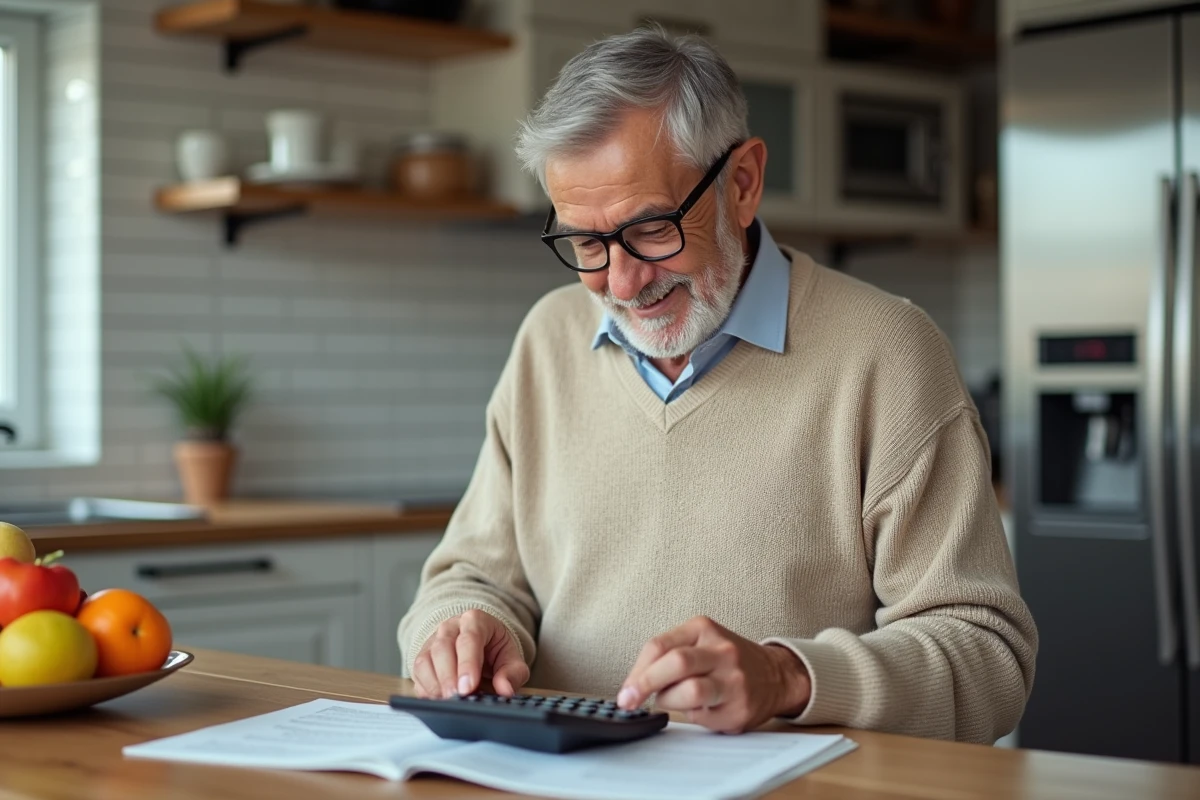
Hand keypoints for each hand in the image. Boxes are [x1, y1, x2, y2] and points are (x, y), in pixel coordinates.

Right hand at [411, 609, 528, 698]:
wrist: (479, 642)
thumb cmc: (495, 649)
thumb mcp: (511, 658)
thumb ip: (512, 673)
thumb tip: (505, 690)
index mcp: (476, 620)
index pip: (469, 639)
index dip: (467, 664)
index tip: (468, 687)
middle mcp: (450, 627)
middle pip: (443, 648)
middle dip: (448, 677)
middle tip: (456, 698)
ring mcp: (433, 640)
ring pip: (425, 660)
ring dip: (434, 684)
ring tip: (448, 702)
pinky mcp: (422, 657)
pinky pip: (417, 673)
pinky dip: (426, 689)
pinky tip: (438, 700)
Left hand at [617, 616, 810, 733]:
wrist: (775, 676)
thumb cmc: (726, 660)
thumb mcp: (699, 641)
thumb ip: (668, 655)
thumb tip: (632, 684)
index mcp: (704, 629)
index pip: (660, 645)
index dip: (637, 671)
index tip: (625, 690)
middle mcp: (722, 651)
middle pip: (676, 663)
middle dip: (646, 684)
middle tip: (631, 700)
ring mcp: (734, 680)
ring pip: (690, 692)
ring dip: (670, 702)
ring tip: (673, 701)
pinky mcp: (739, 708)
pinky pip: (702, 717)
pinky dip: (692, 716)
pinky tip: (700, 709)